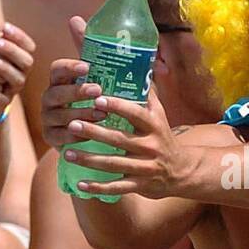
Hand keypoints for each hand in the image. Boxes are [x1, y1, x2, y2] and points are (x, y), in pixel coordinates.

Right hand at [40, 16, 110, 149]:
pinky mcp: (52, 138)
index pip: (57, 69)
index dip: (69, 67)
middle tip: (98, 89)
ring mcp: (49, 119)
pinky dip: (77, 136)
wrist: (93, 134)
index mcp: (60, 80)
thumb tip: (77, 18)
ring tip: (103, 113)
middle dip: (77, 91)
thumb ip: (94, 53)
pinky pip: (62, 137)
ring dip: (82, 113)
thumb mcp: (99, 78)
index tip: (86, 66)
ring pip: (61, 116)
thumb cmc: (96, 100)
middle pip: (56, 92)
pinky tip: (92, 134)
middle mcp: (50, 98)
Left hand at [62, 89, 195, 199]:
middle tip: (72, 125)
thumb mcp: (159, 114)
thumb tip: (139, 61)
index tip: (97, 98)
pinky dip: (98, 187)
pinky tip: (80, 184)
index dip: (117, 106)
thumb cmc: (163, 136)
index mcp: (154, 125)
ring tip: (67, 153)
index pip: (135, 113)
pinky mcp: (140, 185)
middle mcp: (151, 146)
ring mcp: (145, 167)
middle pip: (120, 139)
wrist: (181, 171)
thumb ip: (146, 92)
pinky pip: (117, 187)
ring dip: (89, 159)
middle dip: (95, 132)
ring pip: (114, 164)